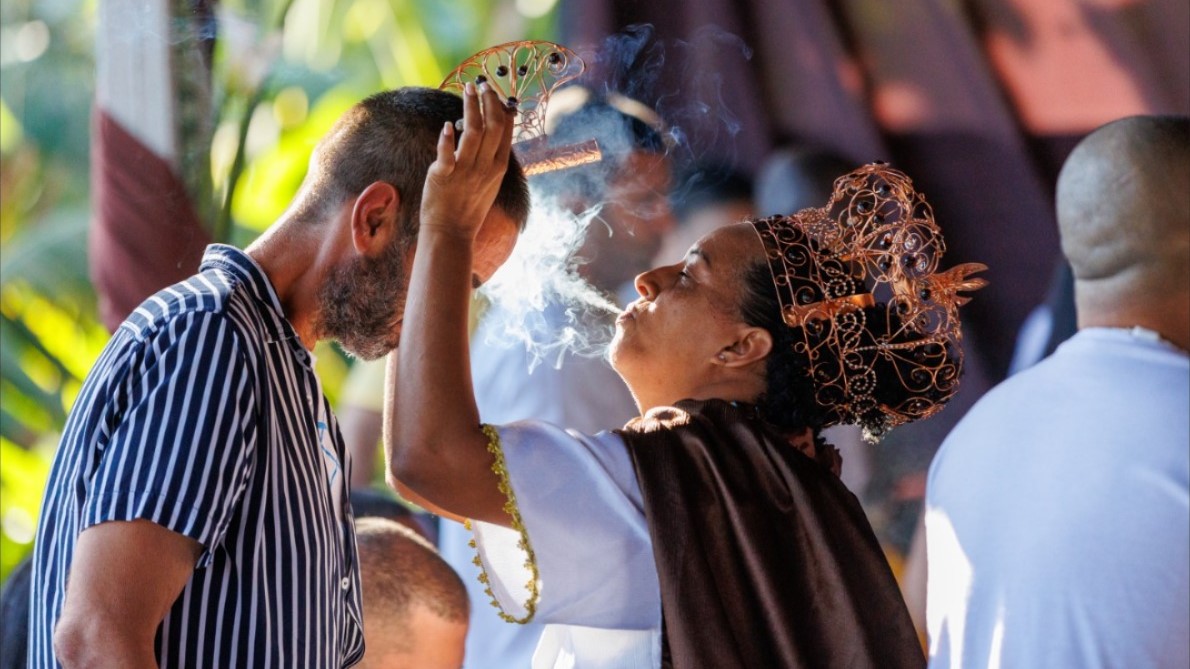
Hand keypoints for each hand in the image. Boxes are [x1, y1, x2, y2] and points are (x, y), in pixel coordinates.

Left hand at [420, 81, 515, 240]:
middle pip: (492, 126)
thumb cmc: (468, 206)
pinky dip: (447, 139)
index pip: (505, 130)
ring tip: (468, 90)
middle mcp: (485, 166)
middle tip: (481, 85)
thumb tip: (487, 130)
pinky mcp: (444, 176)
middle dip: (488, 102)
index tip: (493, 91)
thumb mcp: (489, 181)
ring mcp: (466, 171)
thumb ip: (490, 156)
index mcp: (498, 166)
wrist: (452, 232)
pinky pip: (447, 154)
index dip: (500, 107)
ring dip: (471, 109)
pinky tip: (446, 126)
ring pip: (473, 133)